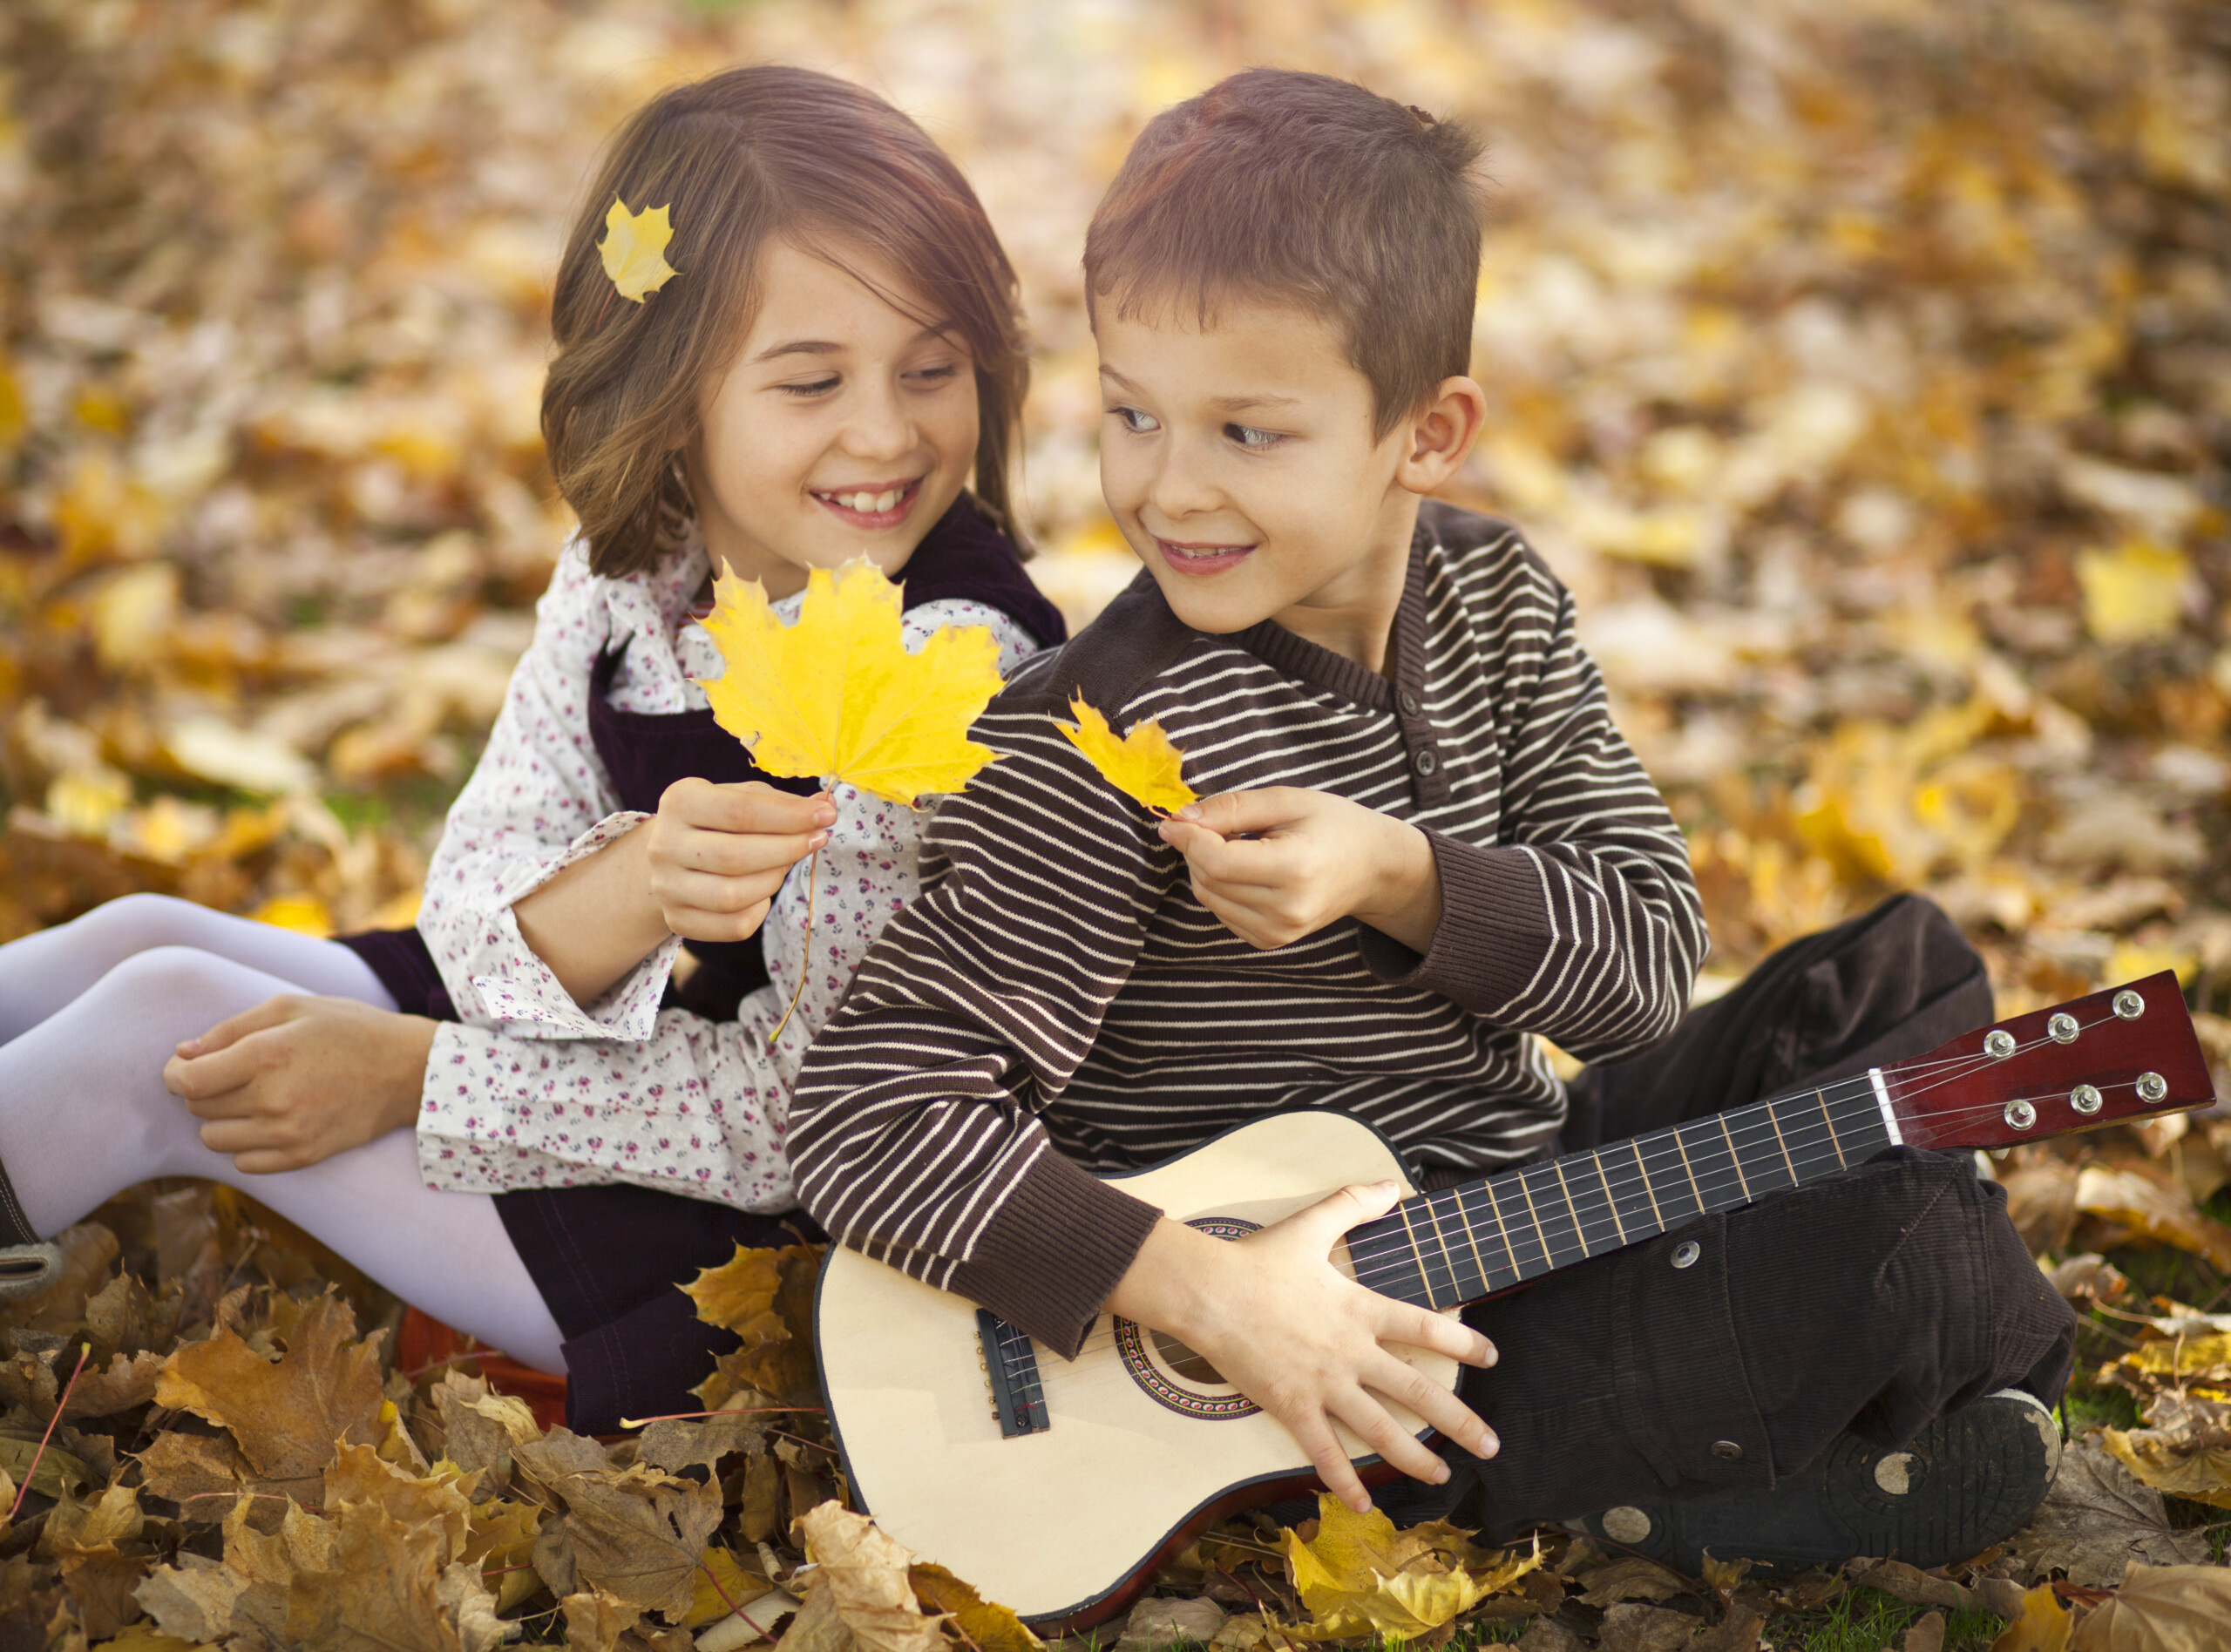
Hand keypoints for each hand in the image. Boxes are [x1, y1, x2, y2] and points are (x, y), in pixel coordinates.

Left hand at [163, 996, 437, 1172]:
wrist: (409, 1070)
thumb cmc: (349, 1029)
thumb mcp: (291, 1008)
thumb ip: (230, 1029)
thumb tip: (182, 1055)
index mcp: (266, 1055)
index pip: (187, 1081)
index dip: (174, 1074)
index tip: (184, 1067)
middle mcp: (273, 1099)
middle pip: (198, 1107)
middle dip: (205, 1089)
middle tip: (234, 1074)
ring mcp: (288, 1133)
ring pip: (215, 1138)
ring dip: (224, 1118)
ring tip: (254, 1097)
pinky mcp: (302, 1156)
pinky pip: (244, 1164)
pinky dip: (247, 1144)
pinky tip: (271, 1121)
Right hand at [642, 778, 834, 943]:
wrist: (671, 857)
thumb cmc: (716, 821)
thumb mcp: (741, 797)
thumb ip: (781, 802)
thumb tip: (826, 805)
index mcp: (680, 801)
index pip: (740, 811)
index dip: (790, 816)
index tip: (826, 816)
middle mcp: (665, 845)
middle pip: (736, 856)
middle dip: (788, 849)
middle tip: (817, 840)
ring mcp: (667, 886)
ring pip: (733, 896)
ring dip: (773, 881)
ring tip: (784, 866)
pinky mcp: (678, 919)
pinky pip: (733, 926)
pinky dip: (760, 911)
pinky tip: (763, 894)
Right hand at [1105, 1182, 1497, 1511]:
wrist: (1210, 1292)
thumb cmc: (1258, 1259)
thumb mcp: (1311, 1224)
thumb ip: (1354, 1203)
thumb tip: (1394, 1186)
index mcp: (1360, 1309)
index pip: (1425, 1328)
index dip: (1464, 1342)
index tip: (1493, 1357)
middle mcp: (1351, 1351)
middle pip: (1416, 1392)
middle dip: (1459, 1421)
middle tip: (1491, 1445)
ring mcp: (1323, 1383)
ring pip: (1379, 1429)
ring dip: (1414, 1457)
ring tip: (1442, 1476)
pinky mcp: (1291, 1406)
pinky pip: (1323, 1450)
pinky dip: (1345, 1479)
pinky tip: (1363, 1504)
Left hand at [1156, 788, 1441, 952]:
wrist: (1371, 867)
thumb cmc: (1332, 825)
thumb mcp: (1286, 800)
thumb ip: (1231, 807)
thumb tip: (1180, 819)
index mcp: (1296, 869)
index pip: (1218, 862)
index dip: (1188, 839)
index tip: (1173, 819)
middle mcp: (1288, 909)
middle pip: (1209, 881)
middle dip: (1195, 849)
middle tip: (1208, 824)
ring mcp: (1280, 932)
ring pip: (1209, 899)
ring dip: (1204, 869)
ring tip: (1234, 845)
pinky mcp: (1271, 941)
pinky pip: (1221, 913)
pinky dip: (1219, 889)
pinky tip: (1243, 870)